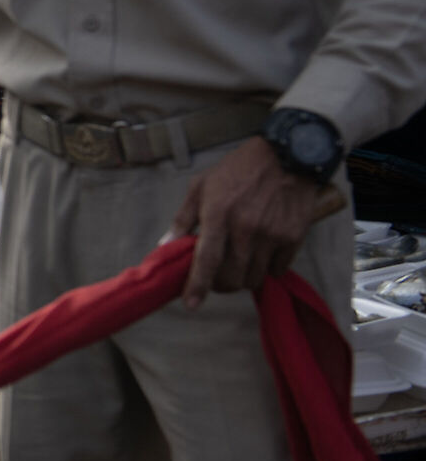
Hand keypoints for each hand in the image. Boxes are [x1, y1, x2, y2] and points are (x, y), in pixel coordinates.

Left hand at [169, 136, 330, 308]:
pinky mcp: (294, 238)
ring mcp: (272, 235)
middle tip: (215, 276)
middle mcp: (246, 228)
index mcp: (218, 214)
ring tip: (238, 264)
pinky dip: (267, 270)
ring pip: (254, 278)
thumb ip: (184, 218)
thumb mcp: (202, 185)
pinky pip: (278, 270)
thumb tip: (166, 245)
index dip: (197, 286)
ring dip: (243, 279)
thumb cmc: (238, 169)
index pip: (206, 260)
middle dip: (220, 284)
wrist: (287, 156)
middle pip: (231, 278)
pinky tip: (261, 255)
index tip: (190, 304)